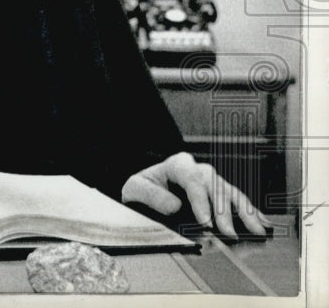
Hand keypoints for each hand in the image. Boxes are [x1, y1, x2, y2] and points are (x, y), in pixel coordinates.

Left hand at [121, 151, 268, 237]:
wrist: (145, 190)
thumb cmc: (142, 188)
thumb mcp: (135, 188)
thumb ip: (151, 195)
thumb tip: (174, 206)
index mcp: (177, 164)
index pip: (192, 179)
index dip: (200, 201)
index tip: (205, 221)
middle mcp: (197, 170)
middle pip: (215, 186)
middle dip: (223, 211)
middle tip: (227, 233)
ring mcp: (210, 181)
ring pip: (231, 193)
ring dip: (244, 213)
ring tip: (255, 230)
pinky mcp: (219, 193)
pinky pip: (238, 200)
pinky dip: (251, 211)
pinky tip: (261, 223)